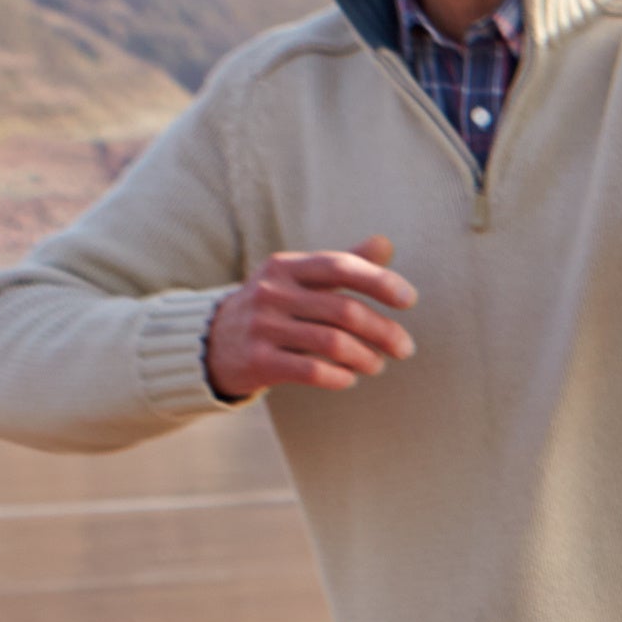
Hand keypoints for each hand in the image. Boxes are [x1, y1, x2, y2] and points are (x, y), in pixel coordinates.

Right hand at [203, 238, 416, 397]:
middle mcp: (272, 292)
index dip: (380, 280)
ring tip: (378, 364)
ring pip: (333, 343)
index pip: (340, 266)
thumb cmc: (273, 307)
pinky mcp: (258, 360)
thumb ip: (343, 263)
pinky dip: (340, 376)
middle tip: (405, 348)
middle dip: (384, 331)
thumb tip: (386, 243)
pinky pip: (311, 370)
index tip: (409, 300)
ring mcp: (262, 326)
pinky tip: (350, 378)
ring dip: (367, 357)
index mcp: (286, 266)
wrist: (211, 342)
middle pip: (344, 311)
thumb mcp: (300, 279)